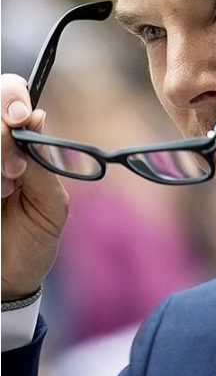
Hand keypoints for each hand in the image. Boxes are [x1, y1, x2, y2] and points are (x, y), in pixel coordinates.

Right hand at [1, 74, 68, 300]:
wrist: (8, 282)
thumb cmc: (34, 240)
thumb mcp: (51, 203)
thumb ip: (43, 161)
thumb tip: (37, 117)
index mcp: (18, 143)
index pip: (9, 93)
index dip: (11, 96)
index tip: (20, 117)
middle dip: (1, 138)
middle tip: (14, 172)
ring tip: (3, 194)